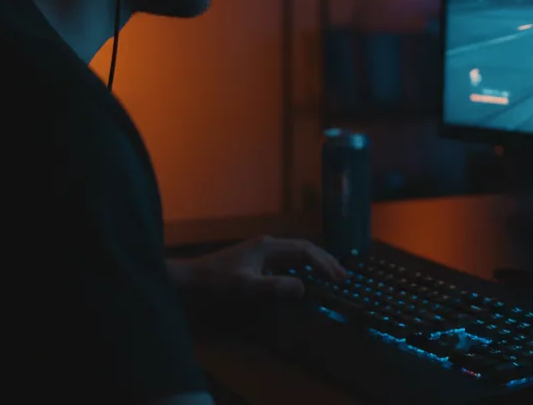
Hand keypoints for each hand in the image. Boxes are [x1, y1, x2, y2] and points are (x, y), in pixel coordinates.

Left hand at [166, 235, 346, 297]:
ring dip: (315, 263)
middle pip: (304, 248)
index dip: (324, 263)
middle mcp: (267, 244)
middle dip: (325, 260)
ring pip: (296, 253)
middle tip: (343, 276)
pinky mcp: (256, 259)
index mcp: (268, 246)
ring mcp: (261, 251)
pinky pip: (287, 260)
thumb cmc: (216, 282)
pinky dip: (302, 267)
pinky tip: (304, 277)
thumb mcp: (246, 287)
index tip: (339, 278)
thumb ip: (274, 286)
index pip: (305, 250)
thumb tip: (303, 286)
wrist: (190, 280)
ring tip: (330, 275)